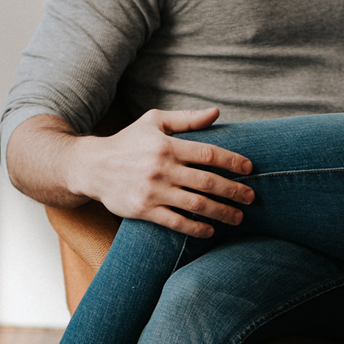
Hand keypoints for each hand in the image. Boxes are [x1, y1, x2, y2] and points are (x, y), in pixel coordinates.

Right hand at [64, 109, 255, 238]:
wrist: (90, 166)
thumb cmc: (128, 141)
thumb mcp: (154, 122)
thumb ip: (186, 119)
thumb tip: (217, 113)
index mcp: (167, 146)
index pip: (209, 154)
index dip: (233, 162)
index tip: (250, 169)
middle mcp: (162, 169)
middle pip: (208, 182)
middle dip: (235, 191)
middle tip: (252, 198)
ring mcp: (153, 191)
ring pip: (196, 204)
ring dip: (222, 212)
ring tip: (239, 217)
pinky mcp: (144, 210)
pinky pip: (176, 222)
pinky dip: (196, 228)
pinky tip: (211, 230)